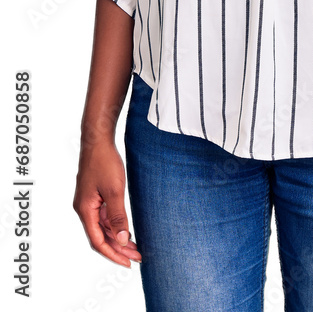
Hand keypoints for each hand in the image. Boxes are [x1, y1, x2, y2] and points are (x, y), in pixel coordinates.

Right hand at [73, 141, 141, 266]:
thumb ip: (117, 216)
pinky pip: (105, 216)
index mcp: (85, 210)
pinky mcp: (95, 195)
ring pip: (103, 227)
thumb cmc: (104, 162)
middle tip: (137, 257)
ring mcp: (89, 202)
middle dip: (118, 248)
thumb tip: (122, 239)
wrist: (98, 140)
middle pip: (101, 236)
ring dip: (118, 237)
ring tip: (135, 247)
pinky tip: (127, 228)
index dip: (113, 254)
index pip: (97, 241)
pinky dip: (115, 224)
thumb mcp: (114, 190)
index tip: (128, 263)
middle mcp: (84, 209)